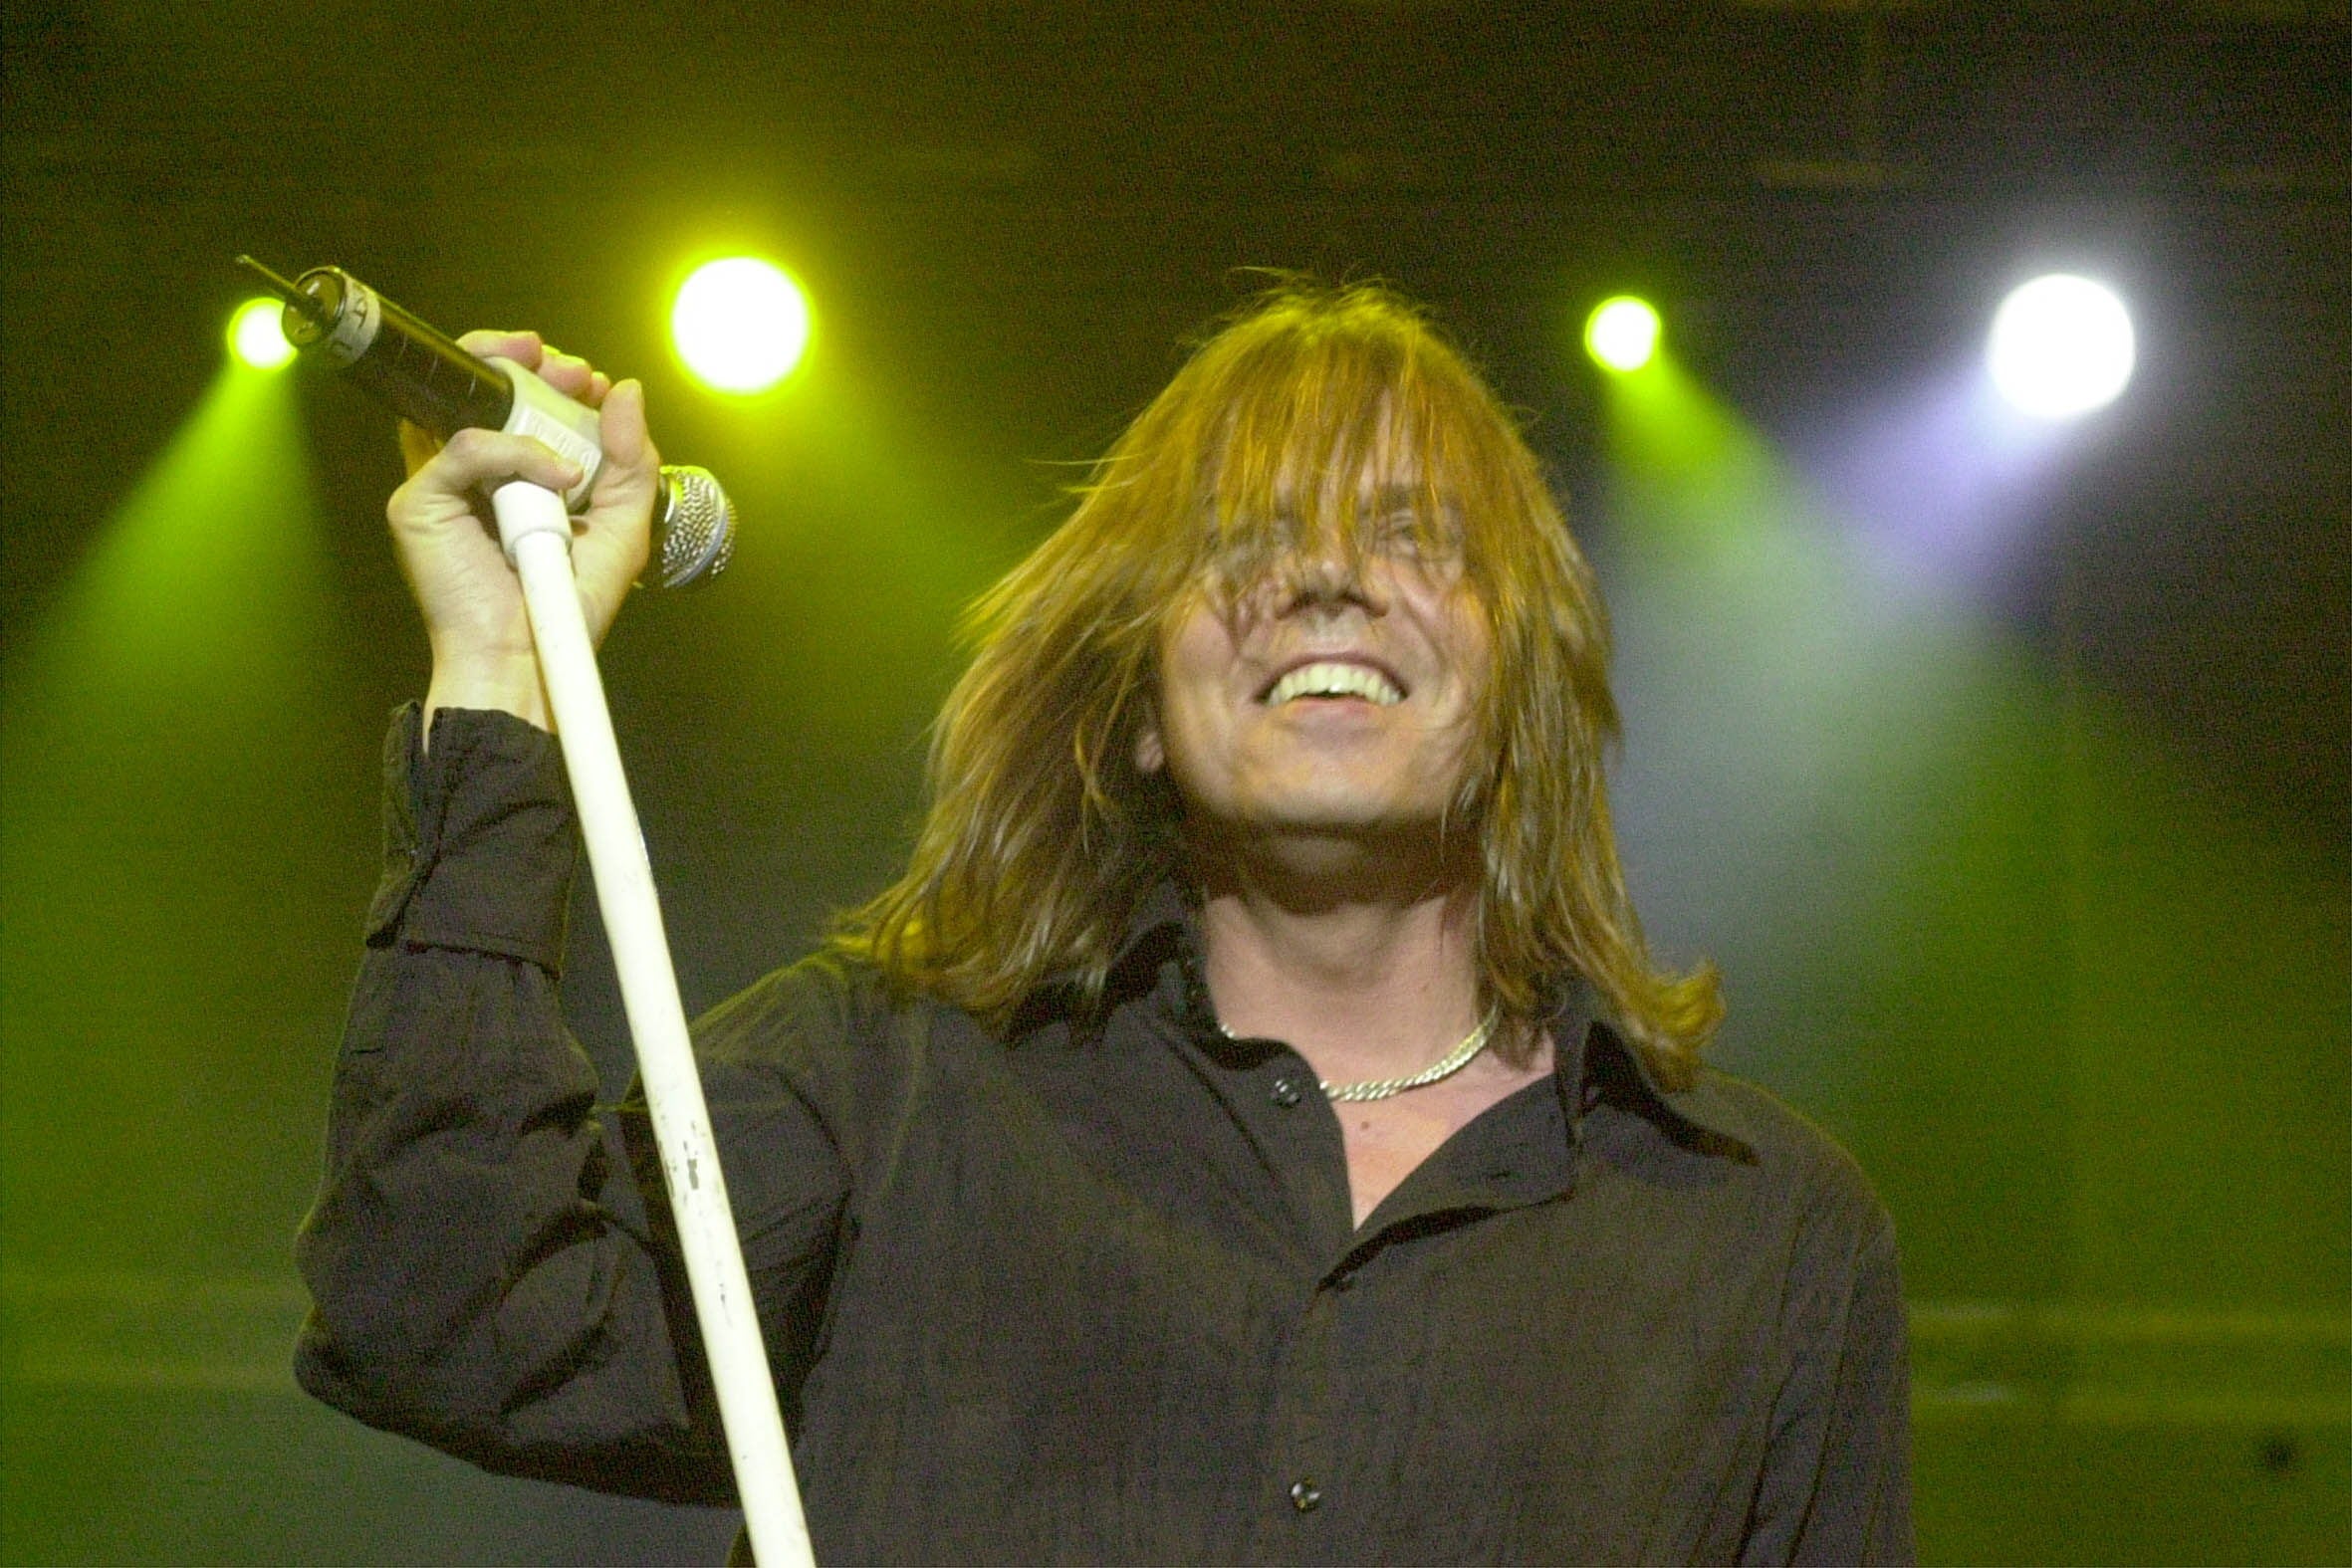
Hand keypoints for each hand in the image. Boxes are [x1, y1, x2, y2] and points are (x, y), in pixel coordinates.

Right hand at [387, 330, 659, 735]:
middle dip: (529, 364)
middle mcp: (474, 475)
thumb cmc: (567, 606)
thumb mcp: (622, 528)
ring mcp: (444, 485)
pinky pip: (465, 449)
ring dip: (518, 384)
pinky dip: (516, 452)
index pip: (517, 405)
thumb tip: (625, 391)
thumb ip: (631, 462)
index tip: (591, 383)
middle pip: (479, 390)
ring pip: (462, 404)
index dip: (549, 382)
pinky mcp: (420, 502)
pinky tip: (557, 476)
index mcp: (515, 477)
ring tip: (567, 388)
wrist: (532, 659)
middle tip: (574, 371)